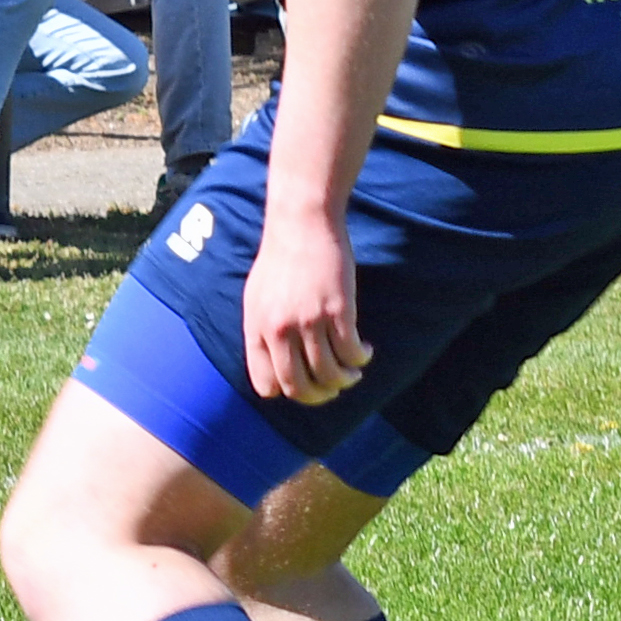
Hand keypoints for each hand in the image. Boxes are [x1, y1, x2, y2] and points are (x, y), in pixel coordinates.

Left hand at [242, 206, 371, 405]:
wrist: (301, 224)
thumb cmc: (280, 259)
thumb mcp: (257, 298)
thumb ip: (262, 331)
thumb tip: (272, 364)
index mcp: (257, 329)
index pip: (266, 385)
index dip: (287, 391)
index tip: (304, 383)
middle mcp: (279, 330)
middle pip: (299, 387)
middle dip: (319, 396)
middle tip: (332, 389)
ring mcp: (308, 321)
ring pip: (329, 374)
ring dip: (345, 380)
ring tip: (352, 373)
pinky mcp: (337, 309)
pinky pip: (351, 351)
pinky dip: (360, 359)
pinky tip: (364, 351)